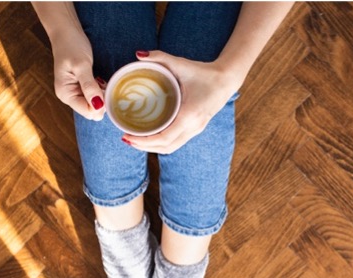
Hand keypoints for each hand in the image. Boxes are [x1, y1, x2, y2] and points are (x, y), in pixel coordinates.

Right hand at [51, 29, 104, 120]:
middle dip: (102, 100)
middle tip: (103, 83)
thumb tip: (98, 107)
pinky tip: (100, 80)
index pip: (88, 112)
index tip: (106, 90)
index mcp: (66, 94)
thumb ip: (89, 87)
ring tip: (100, 79)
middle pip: (92, 110)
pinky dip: (101, 90)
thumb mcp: (82, 65)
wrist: (66, 31)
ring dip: (102, 94)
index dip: (101, 105)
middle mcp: (69, 96)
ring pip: (95, 103)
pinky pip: (95, 95)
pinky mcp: (81, 87)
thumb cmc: (71, 45)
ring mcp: (75, 92)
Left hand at [122, 50, 238, 153]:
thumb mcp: (182, 64)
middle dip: (144, 146)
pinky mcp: (196, 129)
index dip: (144, 141)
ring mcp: (196, 130)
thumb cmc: (204, 73)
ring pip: (171, 148)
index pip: (164, 138)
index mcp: (189, 115)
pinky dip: (162, 144)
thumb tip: (138, 54)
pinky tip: (151, 137)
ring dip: (153, 147)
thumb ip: (160, 57)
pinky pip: (177, 142)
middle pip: (166, 147)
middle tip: (126, 139)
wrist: (226, 80)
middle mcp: (193, 127)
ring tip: (135, 141)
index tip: (128, 136)